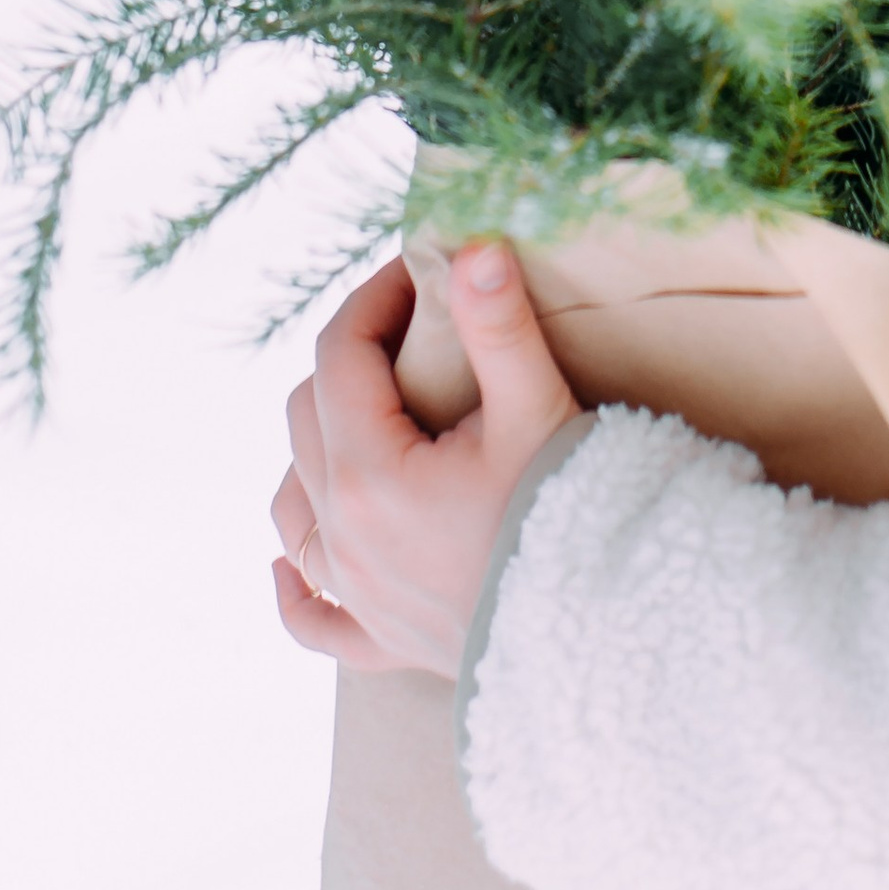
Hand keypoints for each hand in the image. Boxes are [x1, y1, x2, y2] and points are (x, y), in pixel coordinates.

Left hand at [270, 242, 581, 675]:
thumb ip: (498, 326)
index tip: (420, 269)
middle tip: (415, 329)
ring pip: (293, 507)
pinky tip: (286, 570)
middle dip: (352, 358)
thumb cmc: (570, 517)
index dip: (375, 299)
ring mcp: (356, 594)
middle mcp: (343, 535)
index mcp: (368, 472)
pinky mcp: (381, 641)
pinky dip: (295, 587)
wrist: (602, 639)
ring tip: (362, 417)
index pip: (340, 354)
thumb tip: (471, 248)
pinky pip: (313, 617)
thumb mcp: (537, 410)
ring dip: (313, 452)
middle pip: (307, 417)